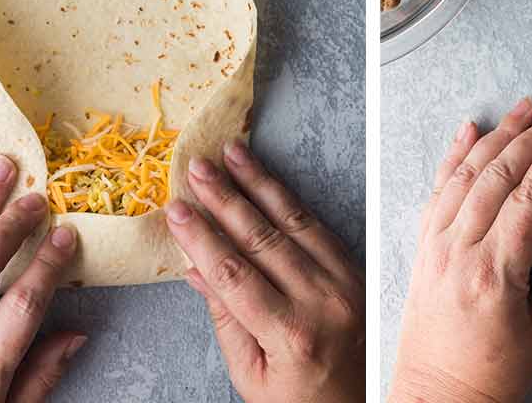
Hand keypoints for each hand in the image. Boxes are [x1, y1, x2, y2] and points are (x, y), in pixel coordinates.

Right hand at [164, 139, 363, 402]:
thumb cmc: (300, 400)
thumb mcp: (252, 376)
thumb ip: (225, 319)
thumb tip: (194, 266)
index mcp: (291, 336)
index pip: (233, 274)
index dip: (201, 237)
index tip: (176, 208)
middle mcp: (321, 303)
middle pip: (262, 238)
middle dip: (225, 197)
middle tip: (197, 166)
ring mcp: (344, 282)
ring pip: (293, 221)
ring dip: (258, 183)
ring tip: (231, 153)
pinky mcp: (355, 270)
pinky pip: (317, 226)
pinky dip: (289, 199)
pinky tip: (267, 178)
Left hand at [390, 97, 531, 402]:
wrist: (436, 398)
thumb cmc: (492, 376)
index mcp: (495, 274)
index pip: (530, 197)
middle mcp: (461, 251)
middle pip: (500, 175)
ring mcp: (436, 245)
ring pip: (468, 173)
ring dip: (498, 135)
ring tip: (525, 107)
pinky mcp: (423, 246)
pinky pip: (438, 188)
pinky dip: (455, 155)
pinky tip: (469, 130)